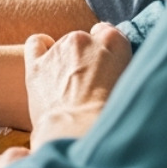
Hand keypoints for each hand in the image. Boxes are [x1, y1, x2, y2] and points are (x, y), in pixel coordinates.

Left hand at [23, 22, 131, 146]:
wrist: (80, 133)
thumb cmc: (111, 117)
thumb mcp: (130, 86)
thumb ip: (122, 67)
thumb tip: (114, 70)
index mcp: (114, 42)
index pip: (109, 33)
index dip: (106, 50)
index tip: (106, 66)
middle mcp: (85, 39)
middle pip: (84, 42)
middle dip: (86, 60)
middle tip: (89, 87)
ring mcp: (58, 49)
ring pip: (62, 46)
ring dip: (66, 61)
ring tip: (69, 89)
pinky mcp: (37, 64)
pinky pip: (36, 44)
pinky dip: (40, 49)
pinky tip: (45, 63)